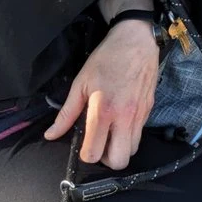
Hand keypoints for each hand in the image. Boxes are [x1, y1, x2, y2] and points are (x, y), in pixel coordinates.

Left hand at [44, 18, 159, 169]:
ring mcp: (140, 115)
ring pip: (132, 151)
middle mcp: (124, 117)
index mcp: (103, 111)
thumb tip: (51, 134)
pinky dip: (128, 135)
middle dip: (105, 159)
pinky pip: (139, 134)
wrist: (137, 40)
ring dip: (119, 148)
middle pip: (119, 161)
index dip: (85, 154)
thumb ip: (67, 113)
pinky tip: (120, 121)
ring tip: (110, 134)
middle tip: (98, 144)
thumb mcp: (80, 83)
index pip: (93, 153)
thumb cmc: (107, 58)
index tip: (82, 144)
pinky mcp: (149, 110)